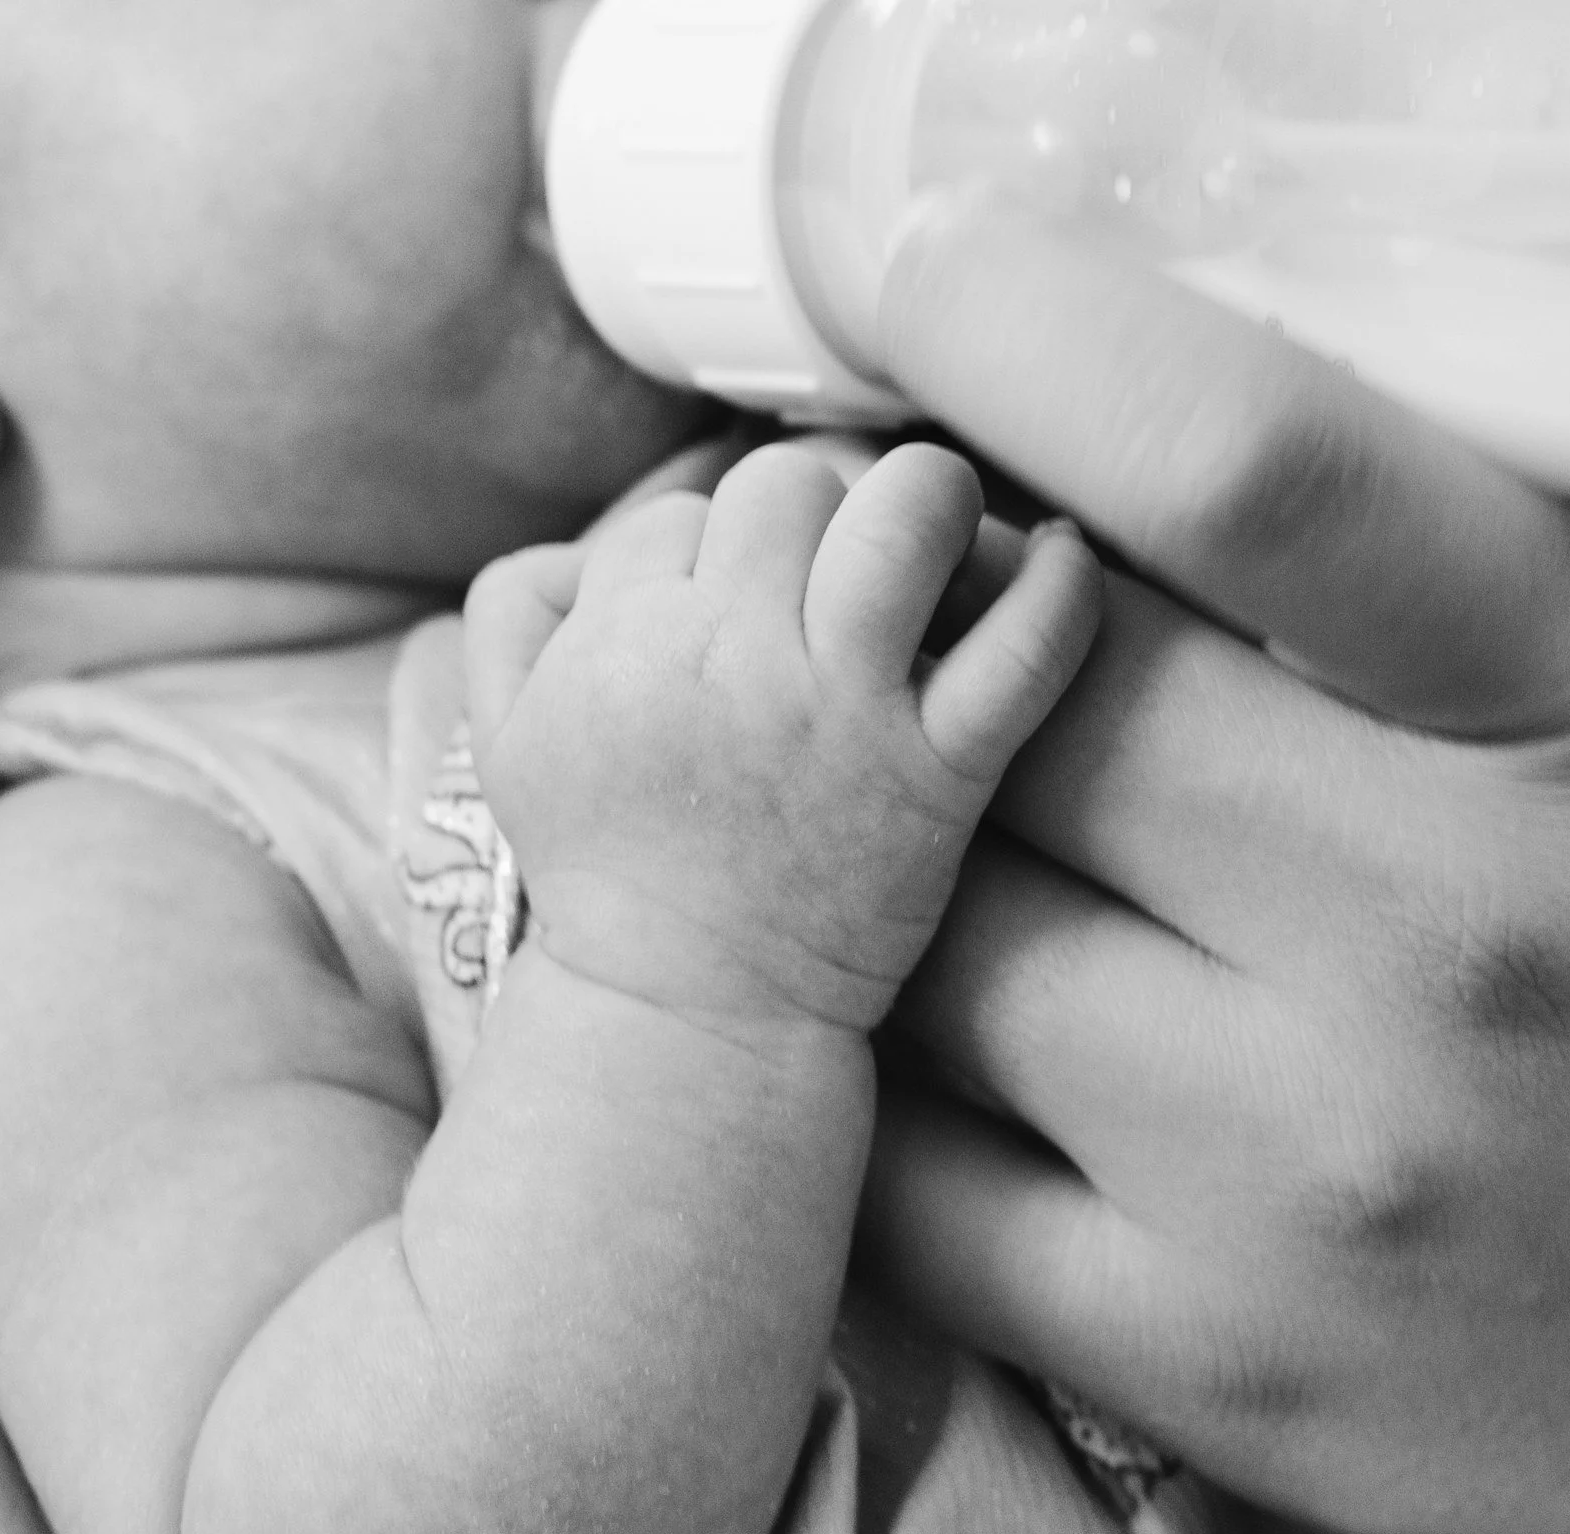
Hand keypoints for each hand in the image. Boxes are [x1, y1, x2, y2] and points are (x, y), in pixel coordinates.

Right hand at [466, 441, 1099, 1036]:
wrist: (689, 1012)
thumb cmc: (604, 867)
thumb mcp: (504, 738)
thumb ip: (516, 610)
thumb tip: (594, 537)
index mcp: (619, 642)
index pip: (680, 516)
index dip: (704, 555)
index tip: (724, 620)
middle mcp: (731, 658)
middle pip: (787, 486)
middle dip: (809, 515)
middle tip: (825, 580)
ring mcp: (845, 710)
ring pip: (908, 512)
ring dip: (930, 503)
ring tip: (936, 539)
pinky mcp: (940, 772)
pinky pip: (1027, 647)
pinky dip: (1060, 587)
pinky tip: (1064, 557)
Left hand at [857, 207, 1569, 1533]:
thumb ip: (1519, 526)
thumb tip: (1265, 350)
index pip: (1249, 465)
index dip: (1029, 344)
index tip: (932, 304)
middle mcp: (1435, 950)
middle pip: (1008, 706)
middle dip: (932, 639)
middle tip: (928, 624)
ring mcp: (1295, 1180)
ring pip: (916, 939)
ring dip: (898, 865)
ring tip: (964, 845)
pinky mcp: (1202, 1365)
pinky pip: (902, 1180)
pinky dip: (887, 1081)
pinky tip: (959, 1035)